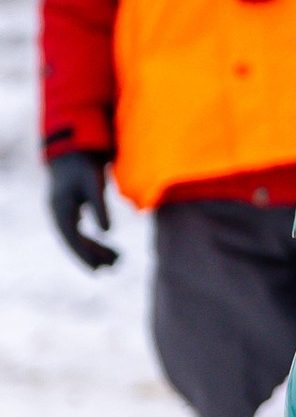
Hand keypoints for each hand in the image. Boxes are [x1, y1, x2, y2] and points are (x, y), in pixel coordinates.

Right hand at [46, 151, 117, 270]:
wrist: (74, 147)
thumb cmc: (85, 164)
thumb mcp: (94, 184)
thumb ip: (100, 207)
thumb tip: (107, 232)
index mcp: (60, 208)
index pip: (72, 238)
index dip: (85, 255)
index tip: (99, 269)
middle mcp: (58, 212)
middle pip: (74, 241)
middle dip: (92, 256)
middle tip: (114, 267)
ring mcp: (62, 211)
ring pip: (76, 237)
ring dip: (93, 250)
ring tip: (115, 260)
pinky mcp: (69, 208)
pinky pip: (78, 231)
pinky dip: (90, 241)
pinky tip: (103, 247)